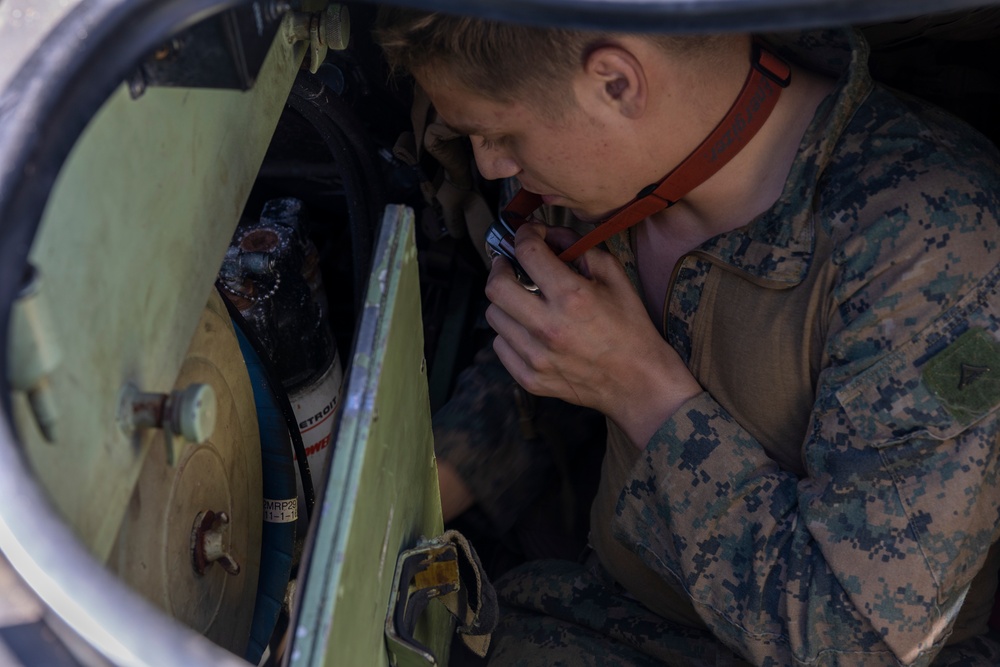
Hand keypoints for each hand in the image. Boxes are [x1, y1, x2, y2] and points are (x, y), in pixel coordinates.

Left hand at [484, 222, 701, 446]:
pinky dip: (511, 332)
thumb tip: (549, 234)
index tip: (527, 235)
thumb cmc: (630, 327)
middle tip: (510, 265)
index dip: (524, 235)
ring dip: (506, 302)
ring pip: (495, 316)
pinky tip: (529, 329)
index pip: (528, 253)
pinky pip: (501, 345)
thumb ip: (580, 248)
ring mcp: (536, 357)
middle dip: (501, 267)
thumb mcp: (616, 277)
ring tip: (524, 300)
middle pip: (496, 287)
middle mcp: (549, 327)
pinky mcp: (530, 378)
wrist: (638, 381)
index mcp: (572, 297)